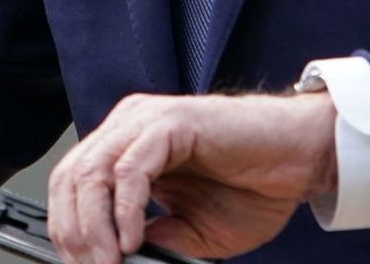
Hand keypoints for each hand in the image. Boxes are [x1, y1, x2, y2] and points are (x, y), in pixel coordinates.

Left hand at [46, 90, 336, 263]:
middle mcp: (130, 127)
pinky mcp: (172, 123)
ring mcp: (148, 121)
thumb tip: (116, 256)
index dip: (68, 230)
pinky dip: (125, 209)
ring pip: (92, 172)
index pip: (72, 185)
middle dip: (73, 234)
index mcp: (128, 147)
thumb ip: (153, 238)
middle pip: (71, 179)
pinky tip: (131, 241)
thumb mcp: (191, 231)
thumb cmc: (256, 186)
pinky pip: (131, 168)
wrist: (302, 160)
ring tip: (109, 262)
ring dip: (93, 227)